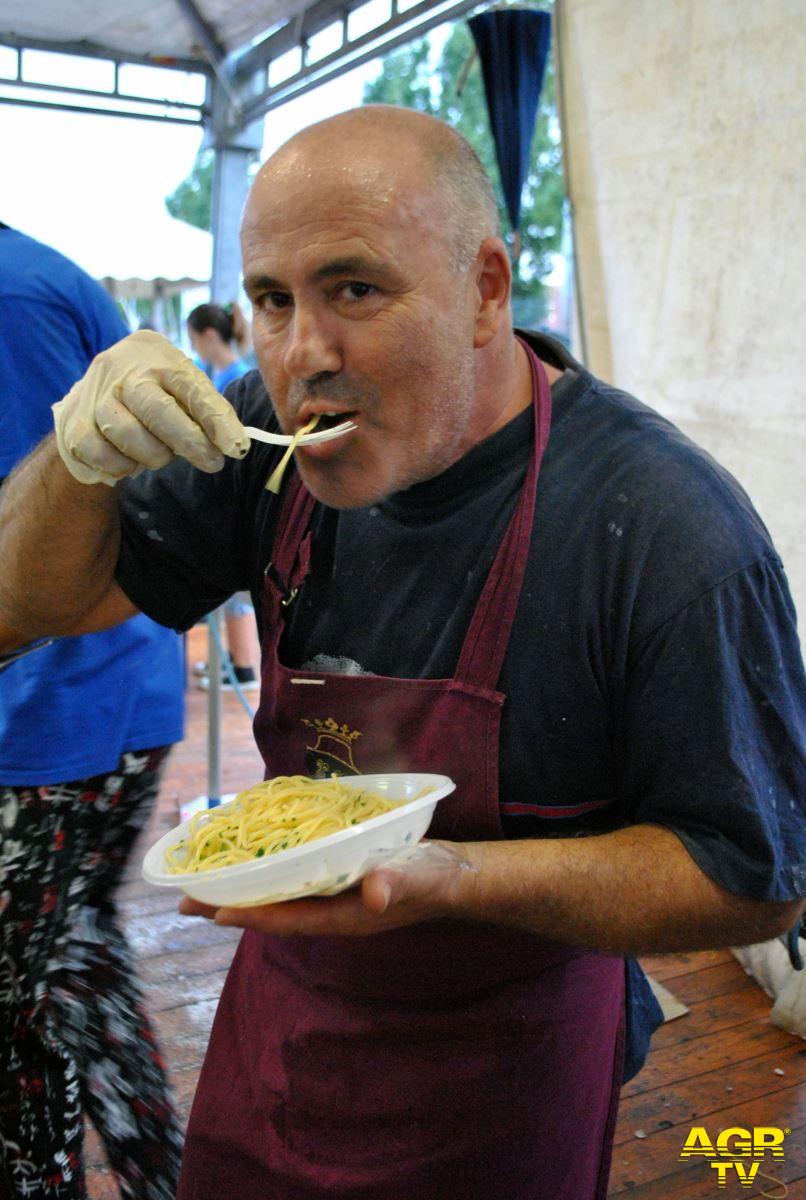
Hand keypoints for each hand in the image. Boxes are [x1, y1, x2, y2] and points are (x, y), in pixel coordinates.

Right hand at [52, 330, 249, 484]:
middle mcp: (122, 369)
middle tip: (211, 462)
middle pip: (158, 410)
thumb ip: (208, 410)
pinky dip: (120, 466)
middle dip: (189, 443)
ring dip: (153, 455)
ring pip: (127, 435)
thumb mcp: (183, 388)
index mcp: (158, 356)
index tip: (235, 447)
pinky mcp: (74, 420)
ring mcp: (95, 393)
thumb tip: (234, 443)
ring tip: (161, 454)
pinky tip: (130, 461)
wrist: (94, 393)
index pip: (191, 387)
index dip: (216, 420)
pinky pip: (99, 453)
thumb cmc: (154, 392)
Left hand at [178, 840, 474, 936]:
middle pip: (272, 910)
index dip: (250, 913)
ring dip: (242, 889)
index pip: (289, 918)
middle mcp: (332, 911)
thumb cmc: (437, 877)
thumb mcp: (420, 876)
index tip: (211, 907)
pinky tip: (252, 860)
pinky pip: (293, 880)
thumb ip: (398, 882)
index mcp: (345, 916)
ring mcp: (333, 898)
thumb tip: (375, 893)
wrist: (456, 876)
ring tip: (202, 882)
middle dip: (229, 903)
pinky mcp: (338, 880)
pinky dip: (267, 872)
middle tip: (183, 898)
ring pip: (278, 897)